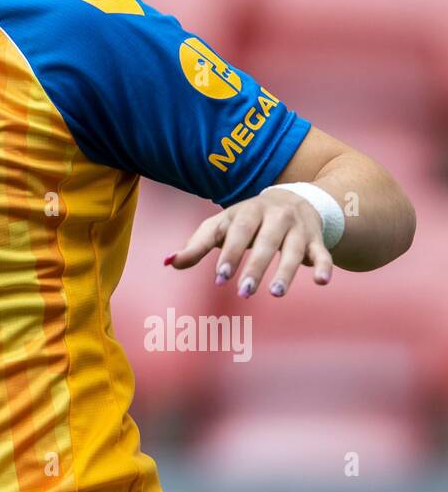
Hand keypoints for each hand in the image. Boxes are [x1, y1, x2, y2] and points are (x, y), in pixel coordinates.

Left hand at [162, 188, 333, 296]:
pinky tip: (322, 282)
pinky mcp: (316, 239)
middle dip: (255, 266)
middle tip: (244, 292)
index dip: (229, 253)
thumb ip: (197, 245)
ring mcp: (297, 228)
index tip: (219, 278)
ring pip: (294, 249)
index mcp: (248, 211)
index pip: (237, 231)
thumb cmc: (247, 220)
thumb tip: (167, 262)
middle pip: (265, 241)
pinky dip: (324, 266)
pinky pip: (322, 252)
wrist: (294, 198)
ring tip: (276, 293)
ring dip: (286, 271)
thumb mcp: (222, 226)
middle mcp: (275, 216)